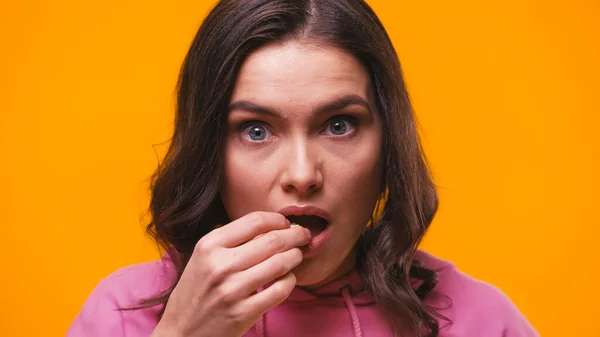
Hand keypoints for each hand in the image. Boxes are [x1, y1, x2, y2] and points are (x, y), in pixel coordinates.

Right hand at [151, 211, 310, 336]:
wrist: (181, 331)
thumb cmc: (196, 290)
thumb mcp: (204, 257)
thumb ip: (232, 240)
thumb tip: (271, 226)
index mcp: (209, 245)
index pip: (255, 221)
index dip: (278, 219)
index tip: (286, 223)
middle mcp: (220, 265)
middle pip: (273, 240)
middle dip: (295, 235)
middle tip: (303, 235)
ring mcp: (232, 290)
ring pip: (281, 264)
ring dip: (296, 256)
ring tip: (297, 255)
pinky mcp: (243, 313)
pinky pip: (280, 290)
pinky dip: (290, 281)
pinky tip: (287, 278)